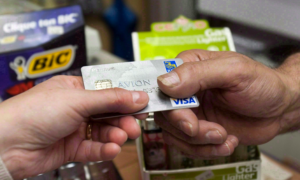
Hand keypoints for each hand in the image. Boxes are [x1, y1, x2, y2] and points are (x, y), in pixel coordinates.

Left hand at [0, 76, 148, 178]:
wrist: (5, 145)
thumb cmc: (33, 113)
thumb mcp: (78, 100)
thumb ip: (111, 99)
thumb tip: (138, 96)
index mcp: (75, 89)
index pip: (108, 91)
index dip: (126, 97)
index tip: (143, 103)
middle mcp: (76, 108)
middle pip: (109, 113)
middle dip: (123, 119)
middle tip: (135, 125)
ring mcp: (74, 129)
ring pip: (104, 132)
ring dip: (115, 135)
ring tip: (121, 138)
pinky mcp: (72, 148)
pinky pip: (94, 148)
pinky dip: (104, 149)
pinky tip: (111, 149)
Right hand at [155, 50, 299, 158]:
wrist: (279, 109)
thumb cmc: (261, 84)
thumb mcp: (233, 71)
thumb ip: (198, 73)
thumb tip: (164, 83)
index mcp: (187, 68)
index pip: (160, 86)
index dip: (166, 105)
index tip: (186, 118)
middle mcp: (184, 91)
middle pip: (165, 114)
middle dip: (188, 128)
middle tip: (214, 130)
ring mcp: (190, 112)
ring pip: (173, 134)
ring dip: (200, 142)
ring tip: (224, 135)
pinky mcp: (198, 130)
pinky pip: (187, 147)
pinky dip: (207, 151)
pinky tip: (227, 141)